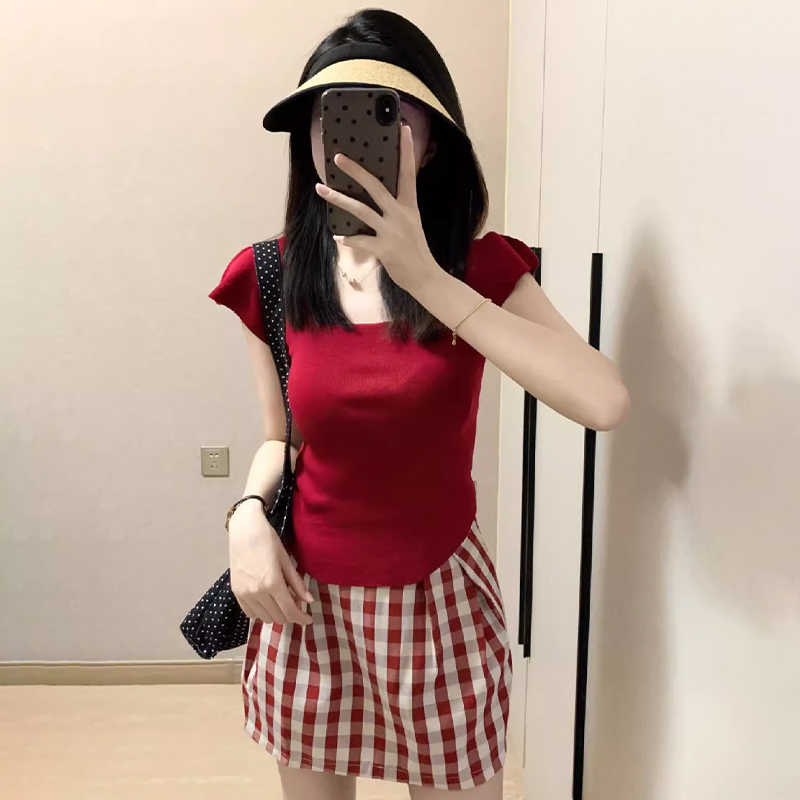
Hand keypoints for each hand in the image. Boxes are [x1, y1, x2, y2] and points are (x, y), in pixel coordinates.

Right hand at [228, 501, 313, 625]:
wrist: (244, 529)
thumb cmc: (268, 540)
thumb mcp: (286, 560)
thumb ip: (297, 583)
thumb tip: (309, 601)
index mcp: (273, 583)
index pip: (289, 611)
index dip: (301, 618)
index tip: (308, 620)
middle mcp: (257, 593)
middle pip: (278, 617)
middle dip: (290, 616)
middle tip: (297, 606)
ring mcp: (244, 594)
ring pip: (264, 617)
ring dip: (276, 614)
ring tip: (282, 601)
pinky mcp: (236, 592)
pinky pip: (250, 613)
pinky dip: (262, 612)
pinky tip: (268, 602)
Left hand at [315, 125, 440, 293]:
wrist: (425, 277)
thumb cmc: (416, 249)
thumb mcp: (412, 223)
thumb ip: (397, 209)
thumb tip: (377, 197)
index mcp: (409, 206)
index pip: (408, 173)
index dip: (406, 151)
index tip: (403, 129)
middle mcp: (400, 215)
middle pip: (375, 186)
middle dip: (355, 171)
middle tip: (338, 158)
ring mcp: (391, 232)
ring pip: (361, 210)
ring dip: (339, 199)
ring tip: (321, 189)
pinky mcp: (384, 249)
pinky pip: (360, 241)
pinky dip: (348, 239)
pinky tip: (338, 237)